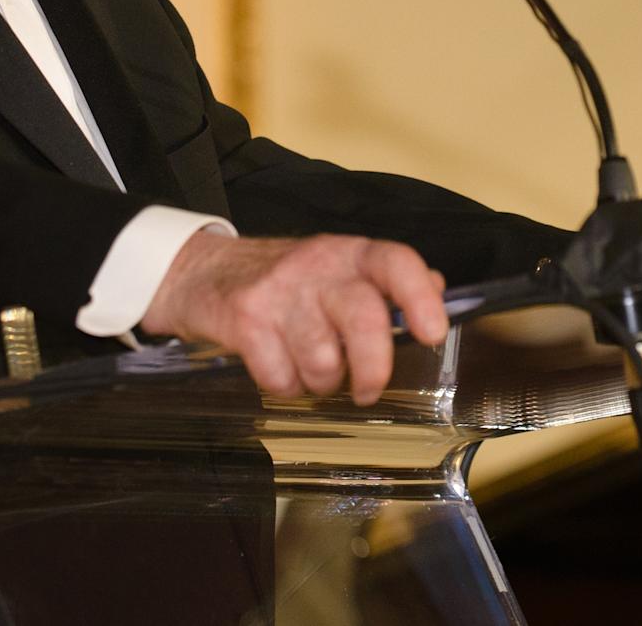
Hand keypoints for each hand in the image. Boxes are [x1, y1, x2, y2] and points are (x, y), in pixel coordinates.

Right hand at [139, 230, 447, 403]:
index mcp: (349, 254)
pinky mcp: (244, 321)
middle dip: (373, 367)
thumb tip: (439, 290)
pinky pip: (280, 377)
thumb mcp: (338, 268)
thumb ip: (386, 281)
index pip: (396, 262)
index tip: (432, 333)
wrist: (202, 272)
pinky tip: (280, 368)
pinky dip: (285, 386)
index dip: (420, 297)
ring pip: (321, 359)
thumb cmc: (286, 280)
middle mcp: (317, 267)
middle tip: (367, 388)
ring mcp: (279, 293)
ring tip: (312, 371)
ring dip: (321, 381)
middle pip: (363, 318)